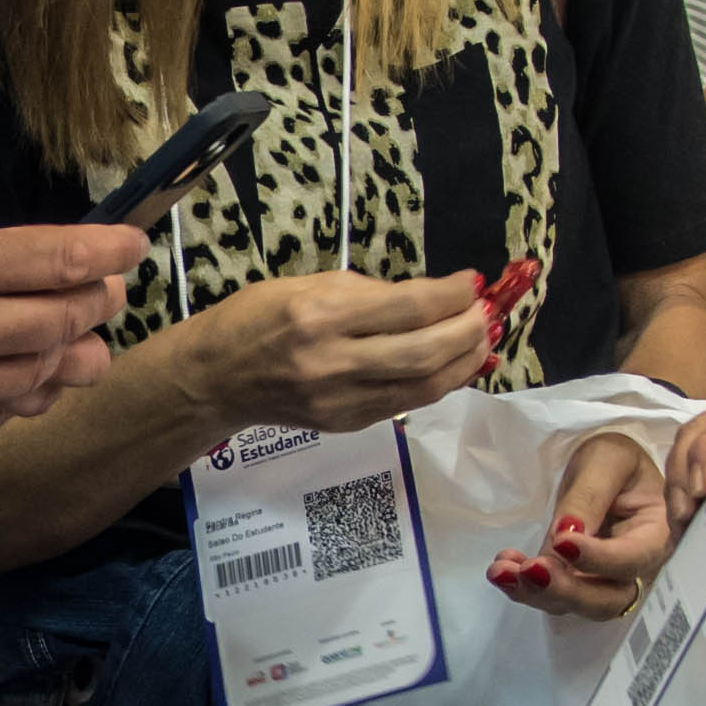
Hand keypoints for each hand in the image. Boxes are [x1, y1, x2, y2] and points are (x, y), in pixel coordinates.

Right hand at [0, 204, 140, 444]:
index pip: (60, 260)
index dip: (109, 252)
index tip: (132, 245)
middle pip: (70, 322)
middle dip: (98, 302)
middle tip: (104, 290)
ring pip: (48, 377)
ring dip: (75, 355)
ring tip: (83, 341)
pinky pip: (5, 414)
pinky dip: (28, 395)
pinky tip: (29, 379)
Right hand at [179, 267, 491, 436]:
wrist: (217, 377)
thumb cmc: (258, 318)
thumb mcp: (308, 285)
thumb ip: (367, 293)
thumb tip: (426, 299)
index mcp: (322, 315)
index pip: (408, 306)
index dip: (452, 295)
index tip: (473, 282)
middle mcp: (334, 361)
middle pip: (424, 352)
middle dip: (467, 331)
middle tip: (488, 313)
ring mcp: (341, 400)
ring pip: (423, 386)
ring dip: (463, 362)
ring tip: (482, 340)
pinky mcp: (346, 423)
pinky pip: (405, 403)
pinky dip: (438, 383)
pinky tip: (452, 365)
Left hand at [490, 428, 681, 616]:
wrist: (601, 469)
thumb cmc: (614, 459)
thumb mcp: (606, 461)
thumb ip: (589, 497)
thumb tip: (566, 535)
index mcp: (656, 535)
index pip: (632, 559)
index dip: (598, 559)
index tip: (563, 543)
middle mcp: (635, 568)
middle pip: (606, 599)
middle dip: (565, 590)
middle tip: (529, 570)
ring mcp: (604, 580)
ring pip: (575, 604)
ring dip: (535, 593)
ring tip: (501, 570)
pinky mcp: (575, 582)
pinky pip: (552, 595)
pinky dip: (524, 587)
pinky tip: (502, 567)